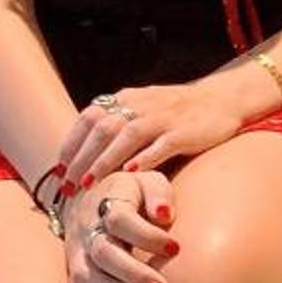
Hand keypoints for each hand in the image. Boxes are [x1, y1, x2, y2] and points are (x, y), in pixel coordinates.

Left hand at [53, 69, 250, 201]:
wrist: (222, 100)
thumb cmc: (177, 112)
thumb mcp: (143, 109)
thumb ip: (118, 124)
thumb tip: (84, 152)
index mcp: (128, 98)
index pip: (90, 117)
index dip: (72, 142)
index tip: (59, 168)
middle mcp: (142, 105)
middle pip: (104, 128)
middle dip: (82, 157)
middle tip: (68, 184)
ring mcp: (164, 117)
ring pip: (127, 135)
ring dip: (105, 160)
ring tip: (90, 183)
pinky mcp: (185, 132)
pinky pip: (161, 144)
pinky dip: (144, 158)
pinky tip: (130, 173)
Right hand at [62, 165, 176, 282]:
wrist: (93, 201)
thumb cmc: (133, 194)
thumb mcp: (148, 181)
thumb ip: (159, 193)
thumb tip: (164, 215)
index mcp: (108, 201)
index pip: (120, 220)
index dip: (147, 236)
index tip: (175, 248)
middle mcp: (87, 227)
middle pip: (103, 253)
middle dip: (134, 275)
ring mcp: (77, 251)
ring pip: (87, 278)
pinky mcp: (74, 270)